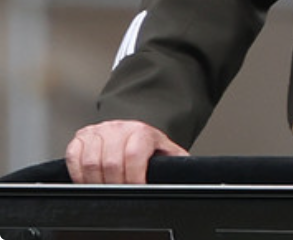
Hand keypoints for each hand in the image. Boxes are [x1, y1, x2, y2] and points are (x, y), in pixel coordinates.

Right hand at [65, 120, 188, 183]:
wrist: (134, 130)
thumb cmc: (150, 146)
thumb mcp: (167, 152)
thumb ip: (176, 163)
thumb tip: (190, 174)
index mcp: (141, 131)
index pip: (134, 154)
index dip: (134, 177)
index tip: (137, 189)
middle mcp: (118, 128)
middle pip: (110, 162)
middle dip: (116, 184)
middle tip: (121, 193)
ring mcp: (97, 131)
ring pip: (90, 162)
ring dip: (96, 183)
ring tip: (107, 189)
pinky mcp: (80, 137)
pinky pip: (73, 157)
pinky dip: (78, 174)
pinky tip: (89, 182)